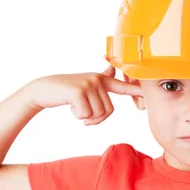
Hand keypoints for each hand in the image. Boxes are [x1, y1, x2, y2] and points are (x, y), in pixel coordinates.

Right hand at [26, 65, 141, 124]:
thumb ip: (100, 81)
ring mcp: (88, 84)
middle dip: (96, 118)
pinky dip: (77, 116)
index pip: (122, 86)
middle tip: (83, 114)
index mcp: (101, 80)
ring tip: (76, 108)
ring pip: (98, 114)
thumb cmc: (66, 91)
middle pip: (108, 111)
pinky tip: (70, 106)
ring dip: (86, 118)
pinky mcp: (79, 91)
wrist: (43, 90)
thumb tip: (112, 70)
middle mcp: (97, 79)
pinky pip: (86, 114)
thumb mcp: (85, 85)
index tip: (146, 94)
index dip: (135, 91)